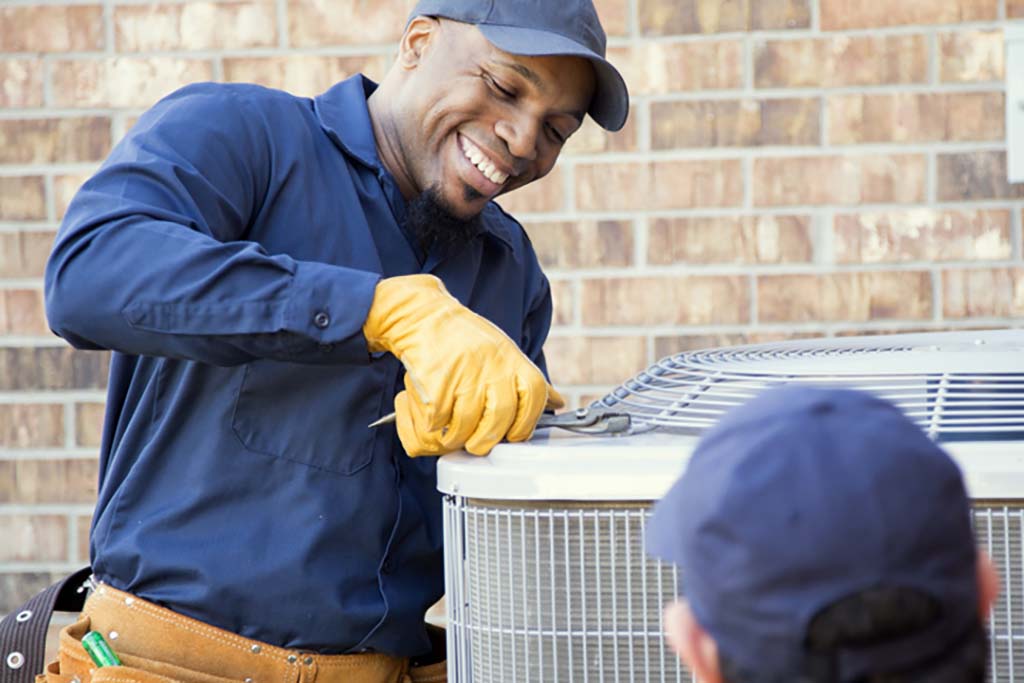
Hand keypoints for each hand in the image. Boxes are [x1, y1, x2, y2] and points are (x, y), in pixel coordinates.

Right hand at [363, 274, 564, 455]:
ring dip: (457, 437)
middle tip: (478, 445)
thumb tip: (557, 401)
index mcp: (511, 359)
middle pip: (501, 417)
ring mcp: (464, 373)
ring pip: (467, 424)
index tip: (514, 435)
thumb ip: (527, 380)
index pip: (534, 395)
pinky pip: (438, 419)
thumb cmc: (464, 338)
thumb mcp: (503, 351)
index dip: (527, 422)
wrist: (423, 316)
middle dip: (488, 439)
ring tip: (452, 434)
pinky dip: (433, 424)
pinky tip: (433, 416)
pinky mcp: (436, 381)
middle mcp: (491, 365)